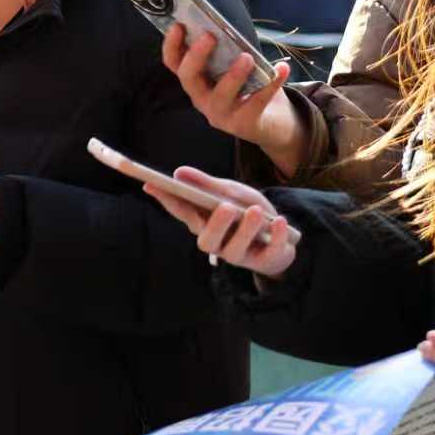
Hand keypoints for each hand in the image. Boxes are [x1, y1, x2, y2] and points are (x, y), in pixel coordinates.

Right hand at [142, 167, 299, 279]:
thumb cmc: (248, 213)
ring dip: (246, 230)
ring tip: (255, 211)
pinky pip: (269, 253)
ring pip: (236, 250)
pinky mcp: (265, 261)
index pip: (182, 213)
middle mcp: (218, 243)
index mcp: (205, 224)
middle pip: (207, 241)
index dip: (166, 200)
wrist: (283, 237)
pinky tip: (281, 222)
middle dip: (216, 225)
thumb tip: (178, 172)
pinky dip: (277, 237)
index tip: (150, 183)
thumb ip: (207, 185)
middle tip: (226, 207)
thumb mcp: (231, 194)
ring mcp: (240, 255)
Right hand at [160, 27, 301, 171]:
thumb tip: (228, 24)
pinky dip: (271, 84)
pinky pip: (256, 102)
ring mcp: (221, 114)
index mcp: (196, 82)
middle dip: (196, 57)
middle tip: (210, 36)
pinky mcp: (244, 124)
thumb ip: (227, 51)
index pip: (174, 64)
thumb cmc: (249, 88)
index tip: (178, 25)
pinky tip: (282, 68)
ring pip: (220, 95)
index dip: (172, 45)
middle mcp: (202, 98)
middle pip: (189, 78)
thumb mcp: (233, 68)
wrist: (272, 124)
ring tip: (247, 58)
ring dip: (233, 75)